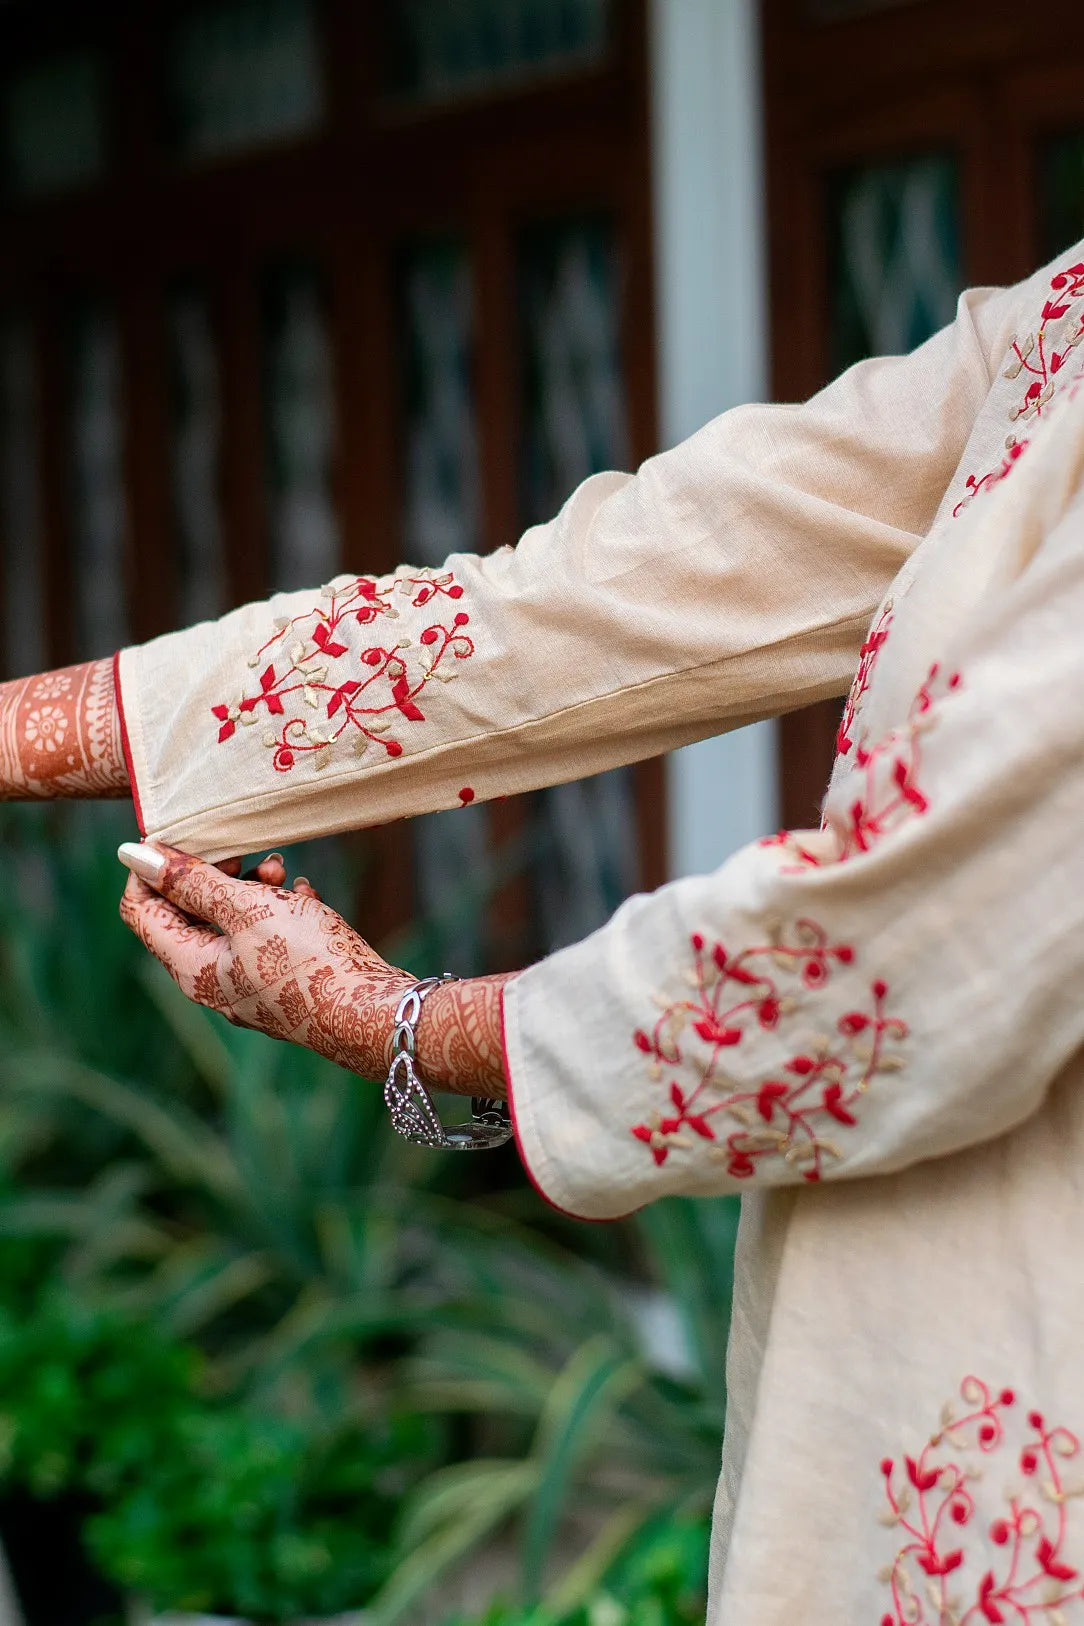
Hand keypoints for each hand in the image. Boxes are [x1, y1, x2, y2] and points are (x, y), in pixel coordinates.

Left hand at [118, 843, 413, 1080]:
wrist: (373, 1013)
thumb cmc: (308, 961)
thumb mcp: (248, 908)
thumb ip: (191, 882)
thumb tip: (135, 856)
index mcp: (191, 966)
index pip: (140, 910)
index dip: (152, 869)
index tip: (182, 838)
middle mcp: (211, 982)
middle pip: (187, 915)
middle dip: (211, 874)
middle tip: (241, 850)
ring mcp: (247, 986)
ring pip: (230, 923)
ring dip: (250, 888)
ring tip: (281, 870)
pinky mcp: (281, 984)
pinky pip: (264, 938)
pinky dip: (277, 910)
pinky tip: (304, 896)